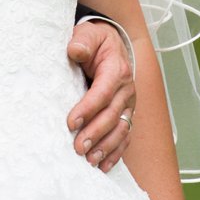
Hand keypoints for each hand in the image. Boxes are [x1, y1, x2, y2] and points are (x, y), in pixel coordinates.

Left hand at [66, 20, 135, 171]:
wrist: (111, 45)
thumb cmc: (96, 41)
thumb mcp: (89, 34)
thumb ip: (82, 41)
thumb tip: (75, 50)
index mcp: (117, 70)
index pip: (103, 92)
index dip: (88, 108)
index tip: (71, 122)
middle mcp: (126, 90)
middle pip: (112, 115)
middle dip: (95, 133)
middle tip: (78, 147)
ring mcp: (128, 104)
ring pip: (121, 130)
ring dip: (106, 147)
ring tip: (89, 160)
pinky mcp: (126, 114)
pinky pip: (124, 136)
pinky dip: (116, 153)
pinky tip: (103, 166)